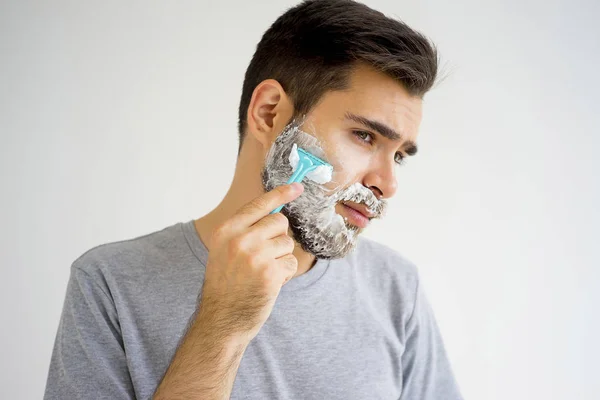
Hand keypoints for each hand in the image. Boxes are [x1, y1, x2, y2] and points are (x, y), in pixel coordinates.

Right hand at [198, 183, 303, 341]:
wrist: (221, 319)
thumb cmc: (226, 284)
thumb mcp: (224, 250)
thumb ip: (245, 230)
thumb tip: (277, 213)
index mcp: (227, 230)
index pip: (258, 204)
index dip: (280, 193)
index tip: (297, 186)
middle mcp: (240, 239)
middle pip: (279, 222)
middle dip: (278, 237)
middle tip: (263, 256)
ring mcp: (255, 256)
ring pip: (287, 243)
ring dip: (281, 258)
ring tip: (262, 273)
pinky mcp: (270, 274)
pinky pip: (291, 262)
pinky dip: (285, 274)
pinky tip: (268, 284)